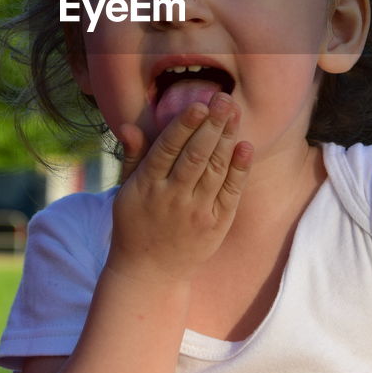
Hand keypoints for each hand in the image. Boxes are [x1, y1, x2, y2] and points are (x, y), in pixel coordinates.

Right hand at [107, 93, 252, 283]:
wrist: (149, 272)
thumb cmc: (135, 223)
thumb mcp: (126, 190)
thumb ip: (133, 156)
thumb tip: (130, 126)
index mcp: (146, 186)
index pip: (167, 149)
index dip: (184, 125)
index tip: (199, 104)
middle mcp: (172, 198)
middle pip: (195, 156)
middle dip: (212, 125)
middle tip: (224, 99)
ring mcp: (195, 212)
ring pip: (214, 170)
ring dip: (226, 139)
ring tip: (235, 113)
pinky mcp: (215, 225)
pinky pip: (230, 193)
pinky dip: (239, 170)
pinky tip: (245, 147)